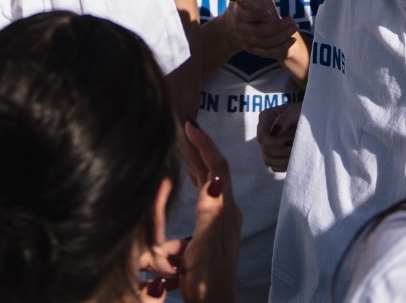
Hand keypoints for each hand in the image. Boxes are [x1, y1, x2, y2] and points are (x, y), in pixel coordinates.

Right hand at [140, 121, 241, 301]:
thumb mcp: (205, 246)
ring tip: (180, 144)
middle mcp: (225, 212)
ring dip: (194, 160)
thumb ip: (209, 213)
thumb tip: (213, 180)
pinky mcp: (210, 230)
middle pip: (212, 170)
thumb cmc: (208, 281)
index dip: (203, 143)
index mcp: (224, 211)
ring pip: (207, 181)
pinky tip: (184, 176)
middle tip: (180, 127)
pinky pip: (202, 194)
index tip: (187, 124)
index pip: (217, 167)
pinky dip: (191, 178)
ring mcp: (219, 220)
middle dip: (197, 146)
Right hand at [208, 0, 297, 60]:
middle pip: (258, 31)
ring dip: (282, 36)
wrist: (230, 28)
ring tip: (295, 26)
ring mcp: (247, 41)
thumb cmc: (241, 3)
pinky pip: (268, 52)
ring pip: (265, 42)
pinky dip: (280, 48)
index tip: (268, 12)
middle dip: (277, 27)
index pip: (245, 14)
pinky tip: (292, 40)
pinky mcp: (253, 50)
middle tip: (292, 20)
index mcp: (238, 12)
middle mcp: (241, 28)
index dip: (255, 13)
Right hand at [258, 99, 300, 172]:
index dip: (275, 142)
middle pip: (265, 150)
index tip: (290, 140)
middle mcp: (265, 132)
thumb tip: (274, 132)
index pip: (262, 137)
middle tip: (297, 145)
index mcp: (266, 118)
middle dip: (283, 151)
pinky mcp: (275, 155)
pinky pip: (275, 167)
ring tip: (297, 151)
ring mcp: (268, 144)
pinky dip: (285, 165)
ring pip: (268, 161)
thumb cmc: (304, 111)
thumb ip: (284, 119)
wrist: (313, 118)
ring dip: (284, 159)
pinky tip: (295, 157)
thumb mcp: (295, 111)